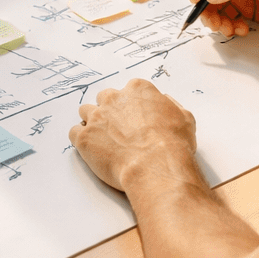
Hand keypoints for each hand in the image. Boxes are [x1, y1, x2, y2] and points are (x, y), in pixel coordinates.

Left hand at [70, 78, 196, 191]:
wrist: (156, 167)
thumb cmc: (173, 144)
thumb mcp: (184, 118)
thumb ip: (170, 105)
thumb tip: (164, 102)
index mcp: (137, 90)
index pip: (129, 90)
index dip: (131, 105)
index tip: (135, 117)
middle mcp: (114, 99)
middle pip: (104, 98)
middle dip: (109, 111)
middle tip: (118, 129)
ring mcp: (96, 117)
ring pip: (85, 112)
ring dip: (92, 123)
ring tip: (102, 140)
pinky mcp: (84, 137)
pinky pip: (74, 132)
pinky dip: (81, 139)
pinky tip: (91, 149)